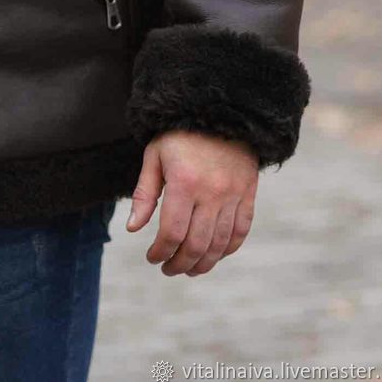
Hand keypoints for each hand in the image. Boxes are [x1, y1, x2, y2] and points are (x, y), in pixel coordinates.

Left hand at [126, 129, 258, 275]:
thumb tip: (134, 229)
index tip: (152, 258)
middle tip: (168, 269)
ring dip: (203, 264)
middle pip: (196, 245)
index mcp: (184, 182)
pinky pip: (240, 232)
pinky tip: (213, 255)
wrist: (221, 112)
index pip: (172, 232)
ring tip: (189, 268)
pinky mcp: (248, 195)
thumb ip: (144, 193)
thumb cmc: (180, 135)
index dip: (160, 252)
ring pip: (218, 244)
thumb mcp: (155, 155)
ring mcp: (233, 196)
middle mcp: (211, 193)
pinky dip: (226, 250)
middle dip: (179, 263)